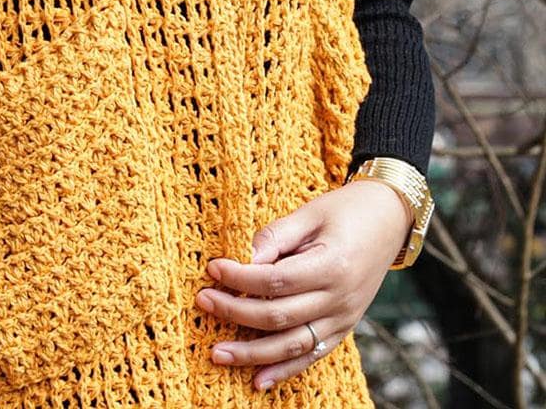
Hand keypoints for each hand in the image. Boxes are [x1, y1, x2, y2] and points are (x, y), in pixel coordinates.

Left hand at [195, 180, 412, 391]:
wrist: (388, 220)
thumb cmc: (344, 210)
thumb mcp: (309, 214)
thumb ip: (275, 236)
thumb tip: (242, 256)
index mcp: (332, 266)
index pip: (275, 280)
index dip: (240, 278)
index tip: (212, 269)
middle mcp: (339, 299)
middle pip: (279, 316)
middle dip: (236, 312)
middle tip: (203, 302)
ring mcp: (343, 318)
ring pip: (292, 345)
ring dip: (253, 353)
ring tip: (217, 354)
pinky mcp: (344, 328)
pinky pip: (311, 355)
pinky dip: (284, 371)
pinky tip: (257, 381)